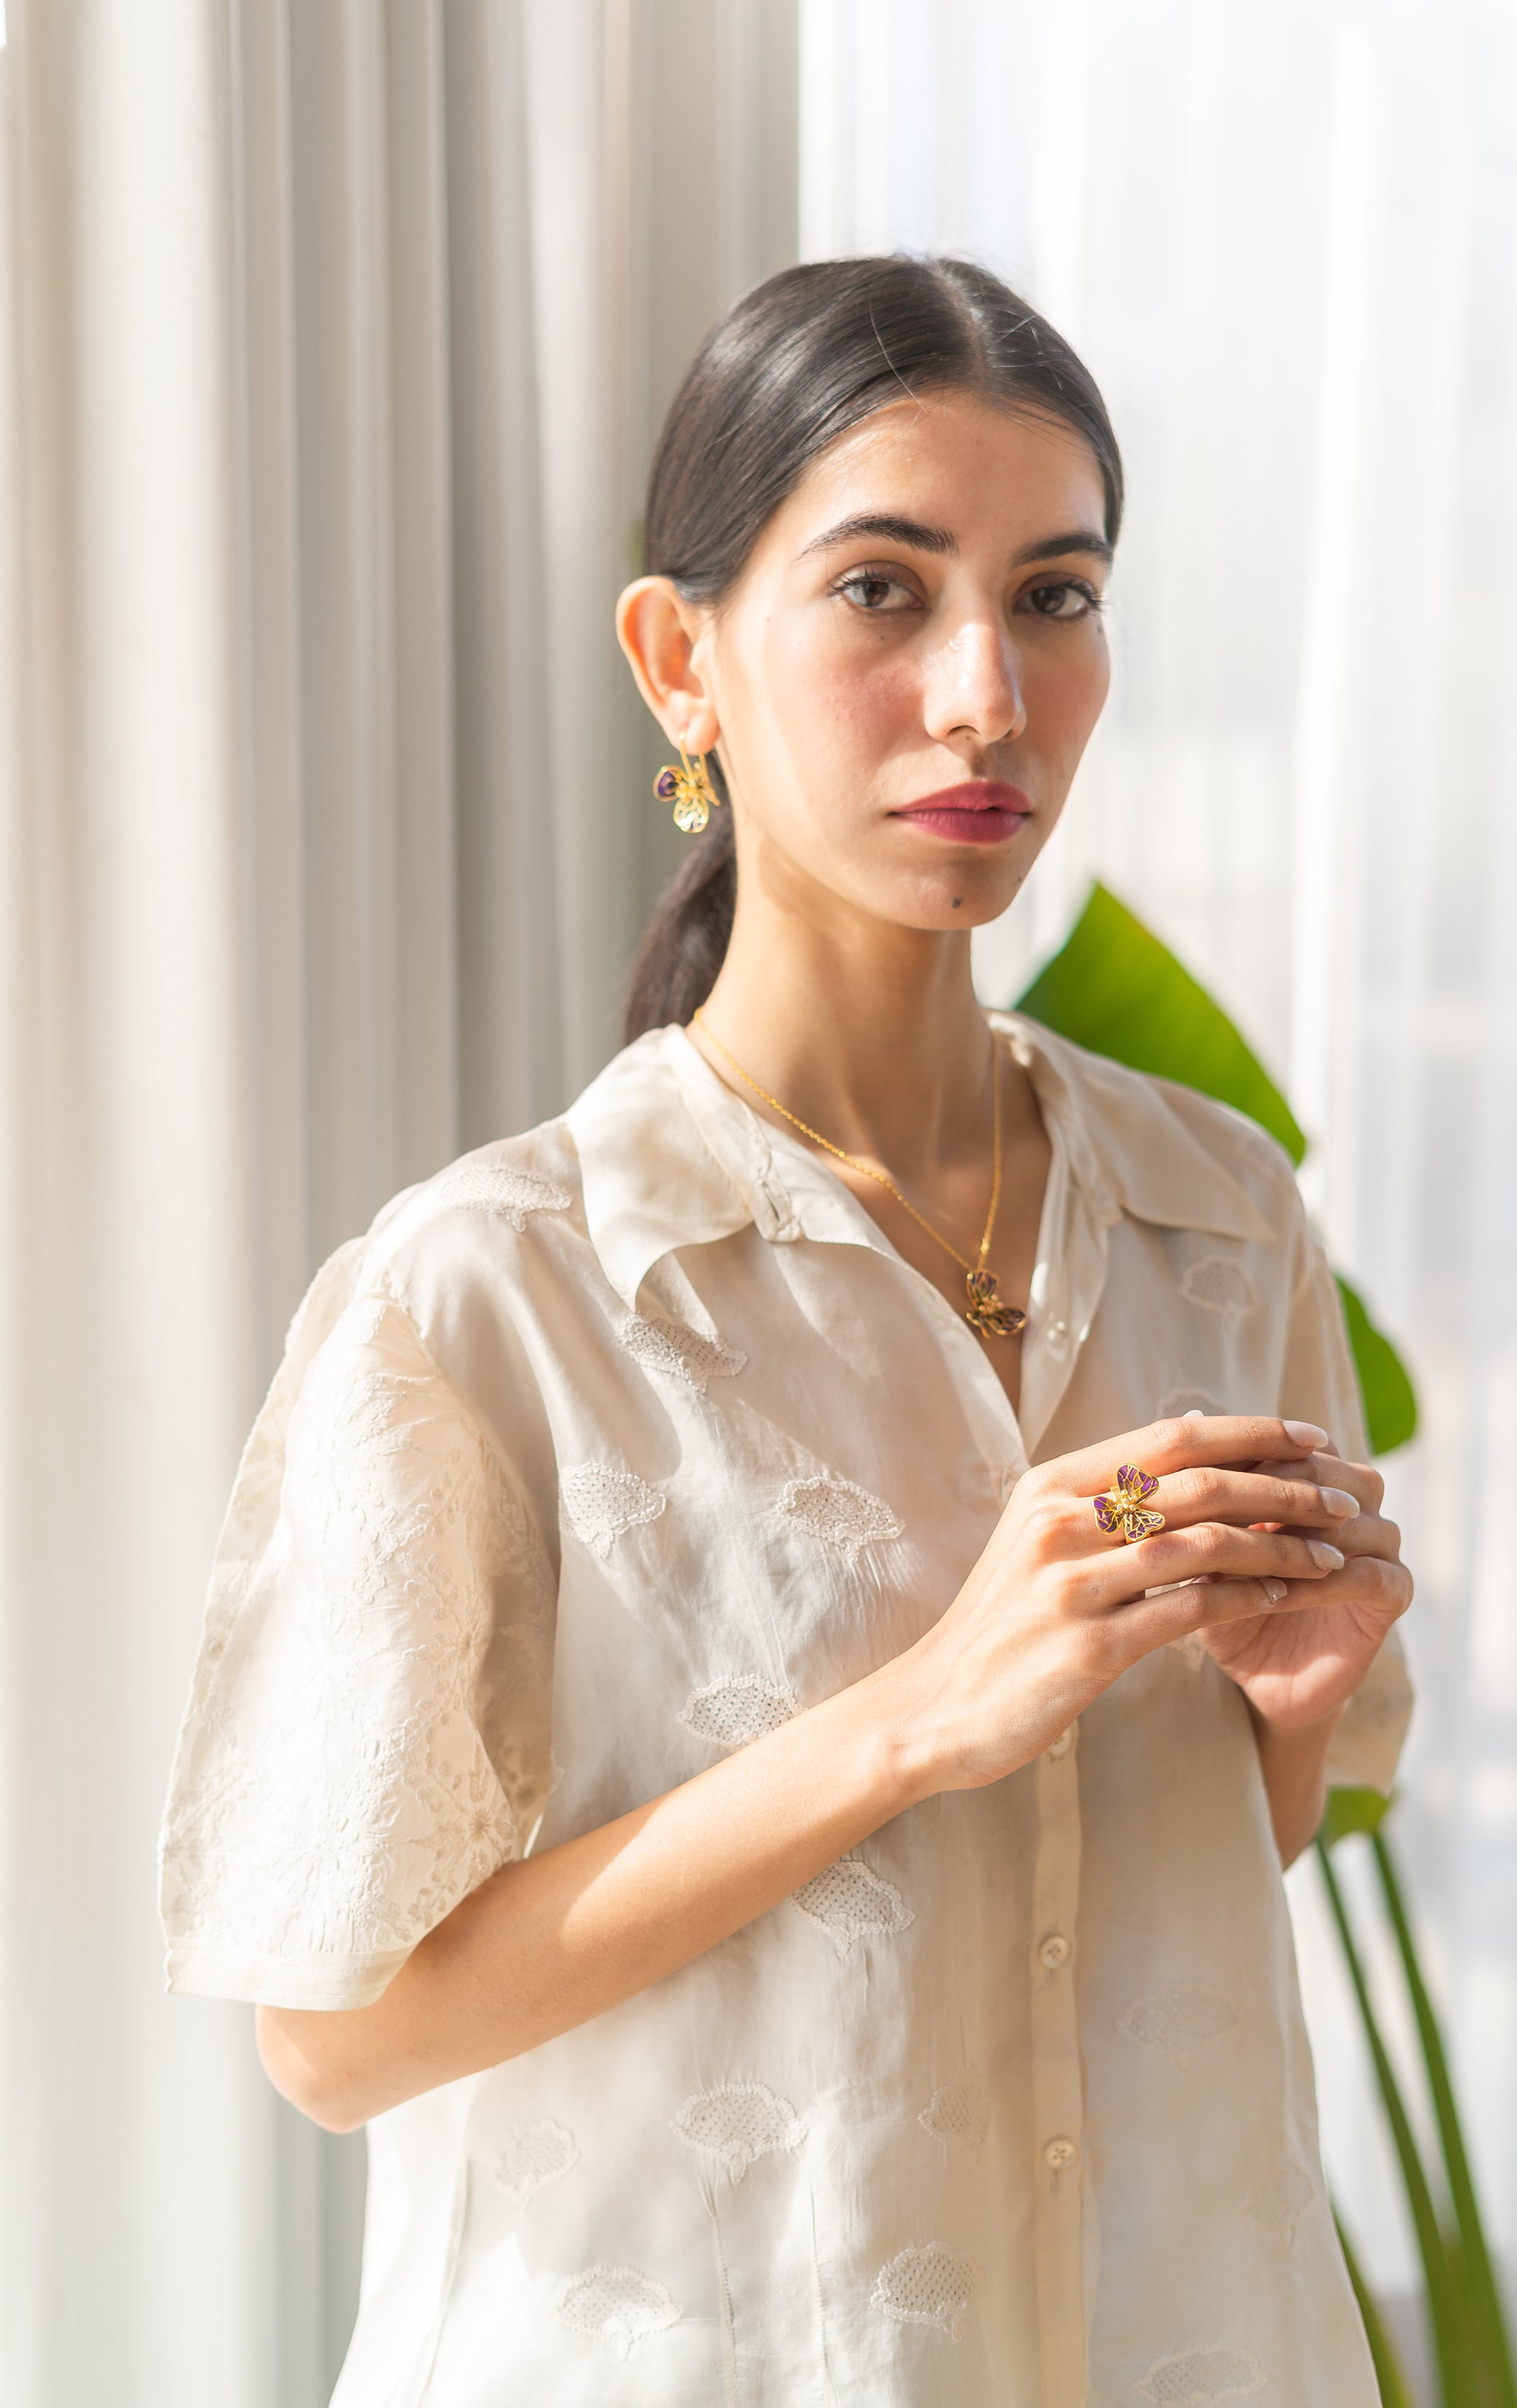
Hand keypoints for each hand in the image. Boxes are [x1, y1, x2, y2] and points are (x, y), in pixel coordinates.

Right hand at [898, 1415, 1353, 1792]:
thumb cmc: (999, 1625)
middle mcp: (1058, 1524)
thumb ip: (1100, 1501)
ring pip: (1203, 1546)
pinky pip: (1188, 1611)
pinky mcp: (1088, 1649)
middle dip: (1285, 1488)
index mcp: (1049, 1486)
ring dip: (1280, 1547)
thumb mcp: (1037, 1541)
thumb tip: (1186, 1453)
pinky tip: (1284, 1599)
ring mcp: (1071, 1586)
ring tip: (1330, 1556)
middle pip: (1196, 1483)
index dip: (1251, 1431)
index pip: (1169, 1437)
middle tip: (1343, 1500)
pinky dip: (1246, 1600)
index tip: (1312, 1438)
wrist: (932, 1706)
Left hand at [1197, 1448, 1410, 1731]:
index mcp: (1316, 1480)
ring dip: (1301, 1534)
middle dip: (1277, 1487)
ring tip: (1250, 1553)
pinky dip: (1324, 1583)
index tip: (1199, 1473)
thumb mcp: (1204, 1553)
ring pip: (1357, 1519)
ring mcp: (1382, 1546)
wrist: (1260, 1677)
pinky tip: (1281, 1592)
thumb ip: (1203, 1500)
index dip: (1250, 1455)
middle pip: (1330, 1471)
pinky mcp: (1394, 1594)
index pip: (1292, 1445)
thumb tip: (1180, 1424)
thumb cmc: (1225, 1604)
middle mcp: (1356, 1503)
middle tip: (1226, 1507)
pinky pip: (1369, 1576)